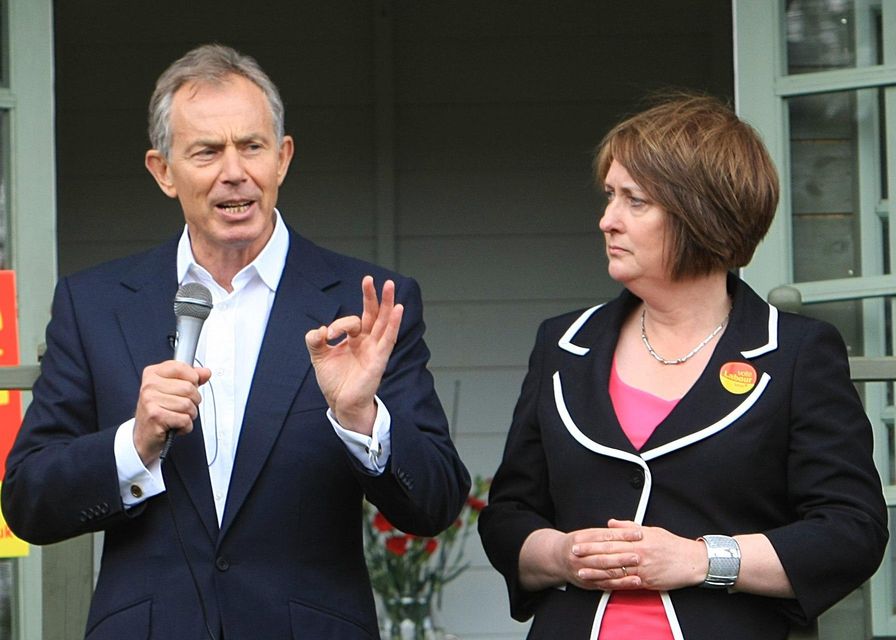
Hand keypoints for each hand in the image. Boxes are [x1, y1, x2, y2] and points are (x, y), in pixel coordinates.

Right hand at [133, 360, 210, 463]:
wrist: (145, 436)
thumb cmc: (159, 412)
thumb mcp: (174, 390)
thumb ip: (191, 378)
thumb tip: (206, 372)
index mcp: (153, 373)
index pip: (182, 367)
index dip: (192, 379)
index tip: (188, 387)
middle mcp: (149, 385)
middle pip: (189, 388)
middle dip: (193, 401)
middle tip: (181, 408)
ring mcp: (150, 400)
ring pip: (188, 404)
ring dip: (189, 415)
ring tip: (177, 417)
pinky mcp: (155, 416)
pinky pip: (185, 419)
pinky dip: (186, 426)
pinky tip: (175, 425)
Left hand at [305, 276, 403, 434]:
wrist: (341, 403)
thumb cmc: (335, 381)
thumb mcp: (319, 356)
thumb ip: (315, 340)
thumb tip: (319, 330)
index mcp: (355, 339)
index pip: (352, 321)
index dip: (339, 323)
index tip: (328, 334)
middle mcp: (367, 341)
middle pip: (373, 314)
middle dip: (373, 296)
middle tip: (372, 279)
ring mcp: (375, 349)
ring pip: (383, 322)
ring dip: (387, 303)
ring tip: (390, 286)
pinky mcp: (379, 359)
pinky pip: (388, 339)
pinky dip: (393, 324)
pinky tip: (398, 309)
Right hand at [558, 525, 644, 590]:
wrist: (555, 559)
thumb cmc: (575, 544)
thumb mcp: (585, 533)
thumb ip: (605, 532)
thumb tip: (626, 527)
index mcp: (580, 539)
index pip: (605, 536)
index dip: (622, 535)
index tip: (638, 534)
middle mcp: (579, 555)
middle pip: (604, 555)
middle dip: (622, 556)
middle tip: (638, 555)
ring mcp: (582, 570)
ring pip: (605, 571)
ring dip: (623, 571)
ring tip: (638, 569)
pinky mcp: (588, 583)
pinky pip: (607, 584)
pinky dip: (622, 583)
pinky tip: (633, 581)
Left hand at [572, 519, 705, 590]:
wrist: (692, 561)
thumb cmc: (672, 545)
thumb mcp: (651, 530)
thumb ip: (629, 527)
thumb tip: (610, 523)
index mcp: (638, 539)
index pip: (611, 540)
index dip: (593, 541)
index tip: (579, 541)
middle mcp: (639, 553)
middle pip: (610, 554)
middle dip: (590, 554)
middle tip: (573, 554)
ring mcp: (643, 569)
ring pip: (616, 570)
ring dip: (597, 571)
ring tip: (582, 571)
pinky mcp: (648, 581)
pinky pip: (627, 583)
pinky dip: (613, 584)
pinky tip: (601, 584)